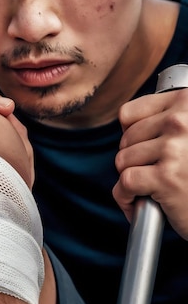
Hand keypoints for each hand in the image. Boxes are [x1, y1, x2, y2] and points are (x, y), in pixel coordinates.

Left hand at [113, 88, 187, 238]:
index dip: (128, 134)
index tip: (139, 148)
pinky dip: (126, 197)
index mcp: (185, 102)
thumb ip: (164, 120)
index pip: (128, 113)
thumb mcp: (187, 133)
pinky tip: (138, 202)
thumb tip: (125, 127)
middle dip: (131, 160)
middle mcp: (180, 121)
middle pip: (125, 139)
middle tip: (149, 173)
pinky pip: (125, 183)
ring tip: (147, 187)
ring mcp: (173, 149)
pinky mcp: (166, 178)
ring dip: (129, 179)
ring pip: (123, 160)